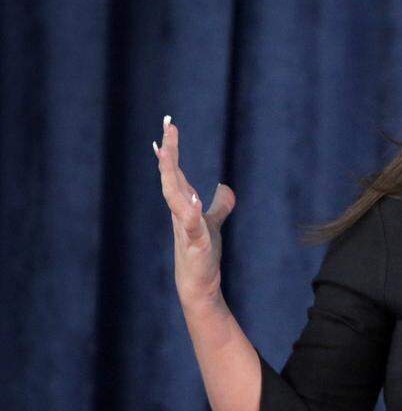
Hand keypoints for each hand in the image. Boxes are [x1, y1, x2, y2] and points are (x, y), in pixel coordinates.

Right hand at [154, 116, 235, 310]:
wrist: (199, 283)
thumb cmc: (202, 255)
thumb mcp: (213, 223)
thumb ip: (220, 206)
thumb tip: (224, 187)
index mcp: (183, 204)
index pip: (175, 172)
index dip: (171, 151)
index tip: (168, 127)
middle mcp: (180, 211)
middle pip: (171, 177)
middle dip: (169, 152)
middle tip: (168, 126)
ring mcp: (184, 226)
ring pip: (173, 195)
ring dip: (170, 174)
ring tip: (167, 152)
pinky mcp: (194, 243)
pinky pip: (190, 224)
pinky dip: (191, 211)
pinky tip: (193, 198)